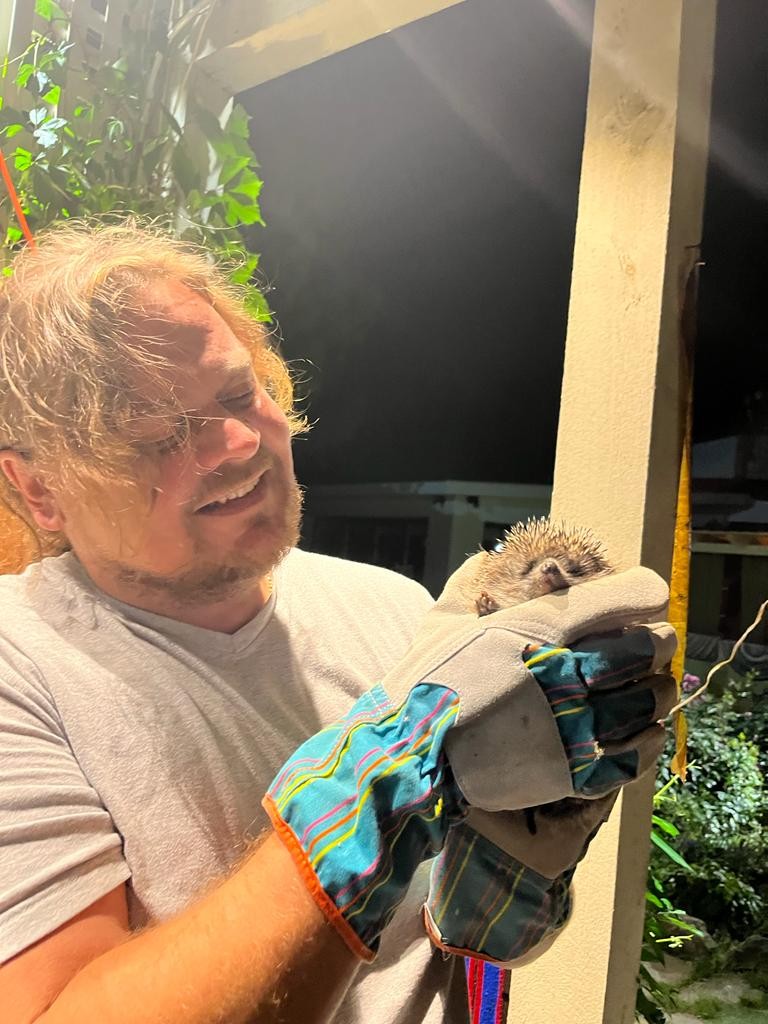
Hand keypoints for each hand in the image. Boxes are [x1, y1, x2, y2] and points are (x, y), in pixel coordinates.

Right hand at [264, 556, 675, 962]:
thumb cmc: (423, 683)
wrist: (406, 755)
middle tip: (658, 642)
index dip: (643, 592)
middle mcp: (561, 671)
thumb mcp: (441, 621)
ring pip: (644, 700)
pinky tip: (642, 731)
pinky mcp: (569, 771)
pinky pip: (632, 753)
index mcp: (533, 627)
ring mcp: (569, 723)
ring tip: (654, 687)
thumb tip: (485, 555)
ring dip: (657, 689)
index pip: (616, 598)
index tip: (652, 594)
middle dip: (657, 641)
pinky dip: (646, 739)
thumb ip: (467, 582)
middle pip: (642, 648)